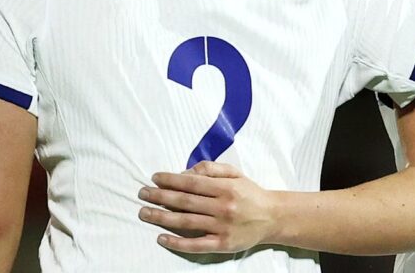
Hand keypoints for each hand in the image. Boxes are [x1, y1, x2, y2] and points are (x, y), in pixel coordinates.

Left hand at [138, 161, 277, 252]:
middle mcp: (223, 207)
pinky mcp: (222, 244)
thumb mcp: (235, 173)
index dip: (171, 180)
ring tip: (144, 213)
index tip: (154, 178)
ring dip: (162, 217)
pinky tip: (161, 238)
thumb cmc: (250, 193)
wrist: (272, 217)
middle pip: (184, 202)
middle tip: (142, 193)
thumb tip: (184, 172)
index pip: (191, 183)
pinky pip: (195, 245)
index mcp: (225, 188)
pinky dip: (177, 242)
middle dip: (160, 197)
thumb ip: (211, 169)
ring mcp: (222, 227)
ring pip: (186, 222)